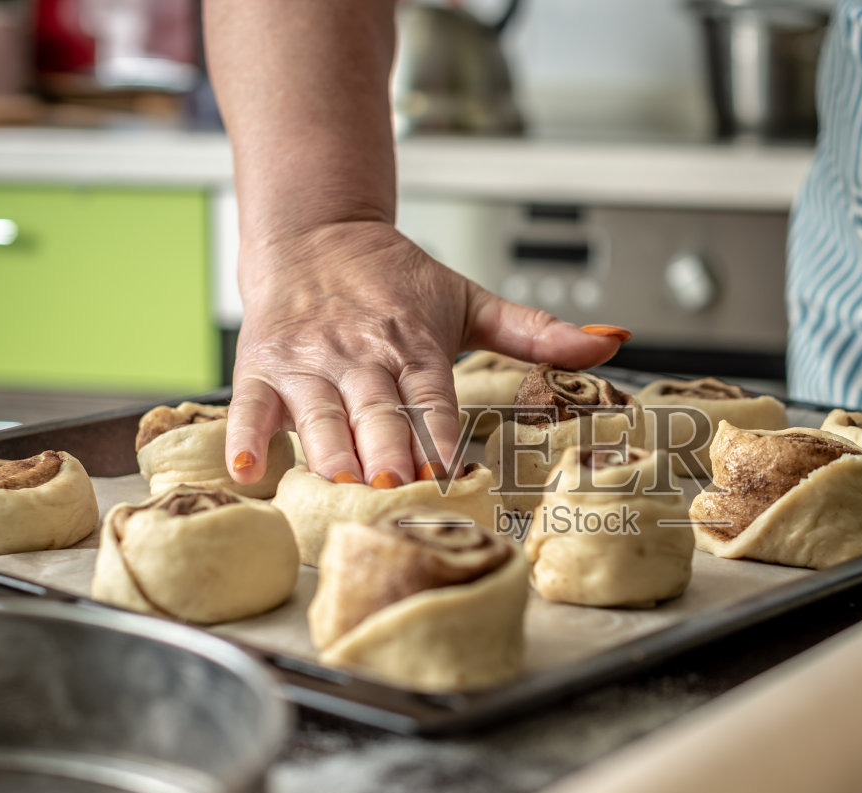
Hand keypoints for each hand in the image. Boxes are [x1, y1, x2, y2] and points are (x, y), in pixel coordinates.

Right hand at [224, 221, 626, 486]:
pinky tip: (250, 469)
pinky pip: (251, 407)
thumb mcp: (468, 300)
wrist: (314, 233)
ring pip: (318, 415)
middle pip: (375, 412)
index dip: (439, 436)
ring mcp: (309, 363)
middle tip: (393, 491)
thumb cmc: (393, 281)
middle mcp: (361, 355)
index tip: (449, 474)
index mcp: (415, 344)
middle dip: (384, 453)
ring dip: (328, 453)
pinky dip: (249, 437)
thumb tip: (613, 340)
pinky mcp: (262, 367)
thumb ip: (537, 333)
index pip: (432, 398)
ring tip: (338, 489)